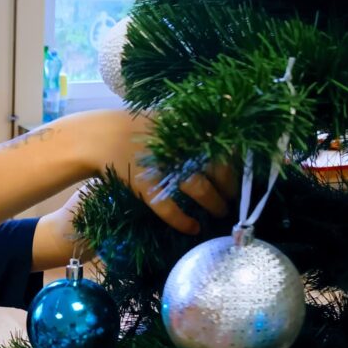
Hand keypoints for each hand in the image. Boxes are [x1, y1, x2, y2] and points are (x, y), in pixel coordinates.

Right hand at [94, 110, 237, 234]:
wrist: (103, 137)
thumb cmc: (143, 131)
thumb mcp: (173, 119)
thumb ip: (198, 127)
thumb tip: (230, 135)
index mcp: (189, 128)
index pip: (225, 147)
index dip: (237, 165)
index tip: (243, 177)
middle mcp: (181, 145)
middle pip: (217, 169)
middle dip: (229, 188)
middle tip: (233, 199)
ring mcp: (164, 166)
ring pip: (199, 188)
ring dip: (214, 203)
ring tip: (220, 213)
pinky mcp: (146, 186)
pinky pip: (169, 208)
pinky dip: (182, 220)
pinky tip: (192, 228)